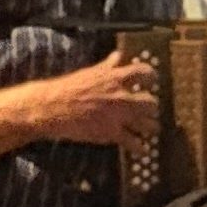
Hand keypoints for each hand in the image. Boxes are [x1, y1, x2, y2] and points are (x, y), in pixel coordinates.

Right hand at [42, 55, 159, 147]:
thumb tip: (117, 56)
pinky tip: (143, 151)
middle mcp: (122, 96)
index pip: (144, 73)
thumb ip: (108, 66)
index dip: (151, 77)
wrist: (53, 107)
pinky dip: (140, 147)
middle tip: (150, 110)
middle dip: (152, 107)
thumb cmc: (69, 87)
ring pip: (146, 123)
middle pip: (150, 102)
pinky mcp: (112, 133)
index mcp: (116, 78)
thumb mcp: (91, 72)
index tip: (152, 81)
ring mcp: (119, 116)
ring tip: (152, 129)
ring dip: (151, 127)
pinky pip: (132, 142)